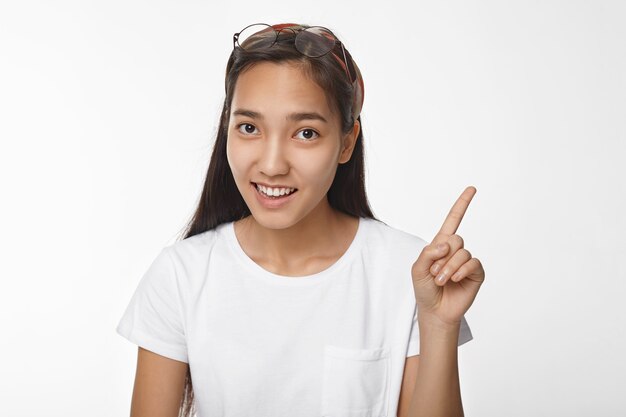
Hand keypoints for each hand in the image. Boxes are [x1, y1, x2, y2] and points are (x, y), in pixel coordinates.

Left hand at [411, 186, 484, 326]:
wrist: (434, 310)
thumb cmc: (424, 289)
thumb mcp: (417, 268)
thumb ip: (428, 253)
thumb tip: (446, 244)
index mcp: (441, 244)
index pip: (453, 220)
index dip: (462, 204)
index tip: (472, 189)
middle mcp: (456, 250)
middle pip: (455, 239)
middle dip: (442, 257)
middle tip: (434, 273)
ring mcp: (467, 262)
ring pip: (462, 253)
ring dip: (448, 267)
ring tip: (441, 280)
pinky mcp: (476, 273)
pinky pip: (472, 263)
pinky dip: (460, 271)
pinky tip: (454, 280)